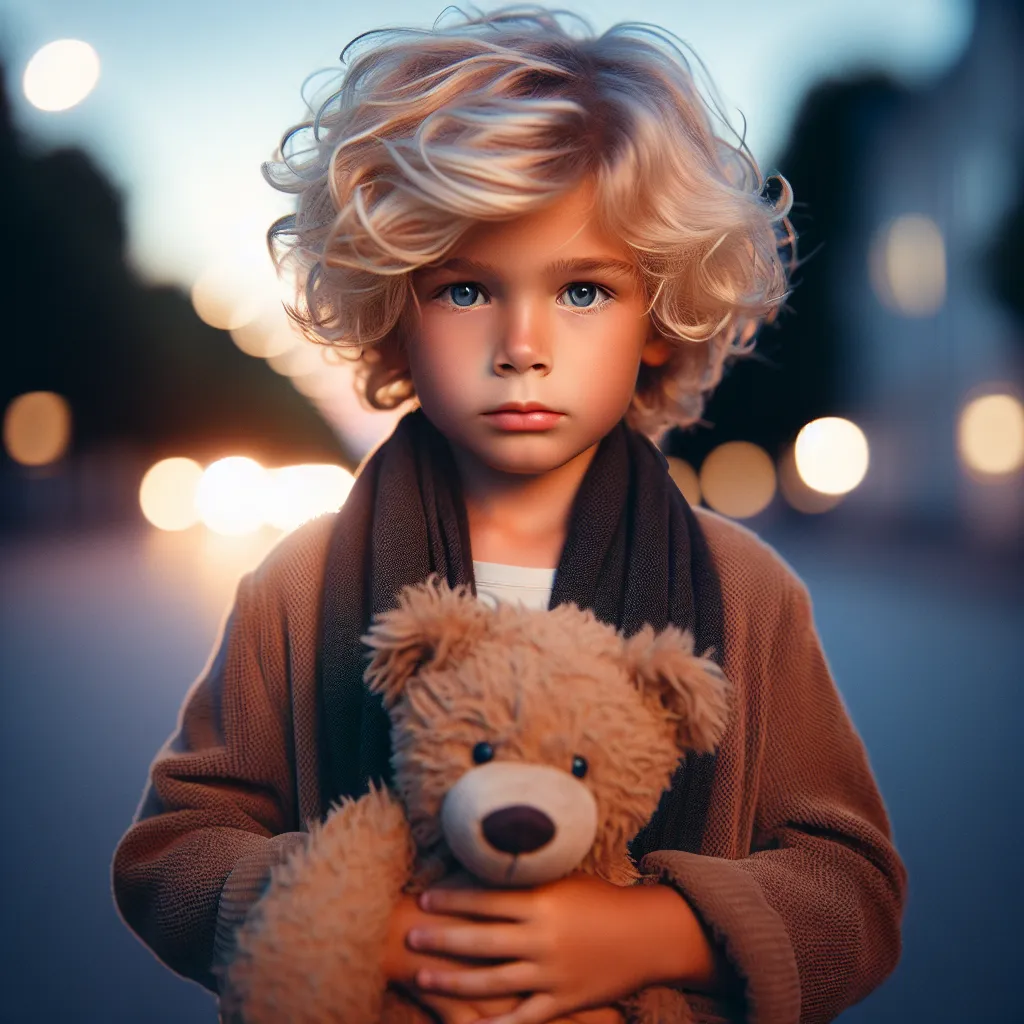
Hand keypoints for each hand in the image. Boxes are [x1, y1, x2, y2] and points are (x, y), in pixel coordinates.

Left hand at [406, 874, 658, 1023]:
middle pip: (480, 939)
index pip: (486, 899)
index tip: (424, 898)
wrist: (646, 935)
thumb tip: (489, 868)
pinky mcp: (562, 1001)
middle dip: (442, 938)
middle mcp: (542, 939)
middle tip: (411, 937)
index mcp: (542, 903)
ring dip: (454, 979)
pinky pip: (521, 1018)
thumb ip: (530, 881)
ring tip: (425, 977)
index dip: (452, 899)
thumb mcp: (565, 881)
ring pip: (491, 980)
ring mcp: (551, 973)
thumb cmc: (602, 900)